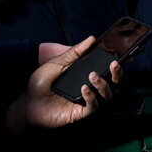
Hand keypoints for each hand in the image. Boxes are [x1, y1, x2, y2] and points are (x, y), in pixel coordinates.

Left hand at [6, 36, 122, 133]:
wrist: (26, 103)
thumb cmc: (39, 84)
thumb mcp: (56, 63)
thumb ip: (74, 52)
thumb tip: (91, 39)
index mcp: (85, 76)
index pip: (107, 70)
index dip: (118, 64)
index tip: (124, 55)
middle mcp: (90, 88)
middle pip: (113, 83)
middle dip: (117, 74)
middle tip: (114, 64)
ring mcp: (86, 101)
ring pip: (107, 95)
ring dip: (103, 84)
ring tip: (93, 76)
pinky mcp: (80, 113)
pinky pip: (93, 106)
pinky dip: (91, 97)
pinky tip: (84, 89)